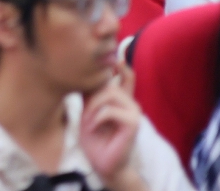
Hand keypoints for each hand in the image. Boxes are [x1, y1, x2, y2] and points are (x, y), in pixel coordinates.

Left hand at [80, 63, 143, 190]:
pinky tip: (93, 127)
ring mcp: (134, 113)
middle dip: (92, 96)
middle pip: (109, 85)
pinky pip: (110, 110)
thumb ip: (92, 93)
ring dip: (93, 107)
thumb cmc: (95, 138)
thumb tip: (86, 71)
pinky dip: (96, 118)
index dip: (122, 65)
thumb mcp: (89, 110)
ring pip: (110, 94)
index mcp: (122, 100)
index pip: (127, 76)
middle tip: (84, 112)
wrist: (103, 163)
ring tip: (88, 120)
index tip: (115, 57)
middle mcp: (131, 103)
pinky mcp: (133, 123)